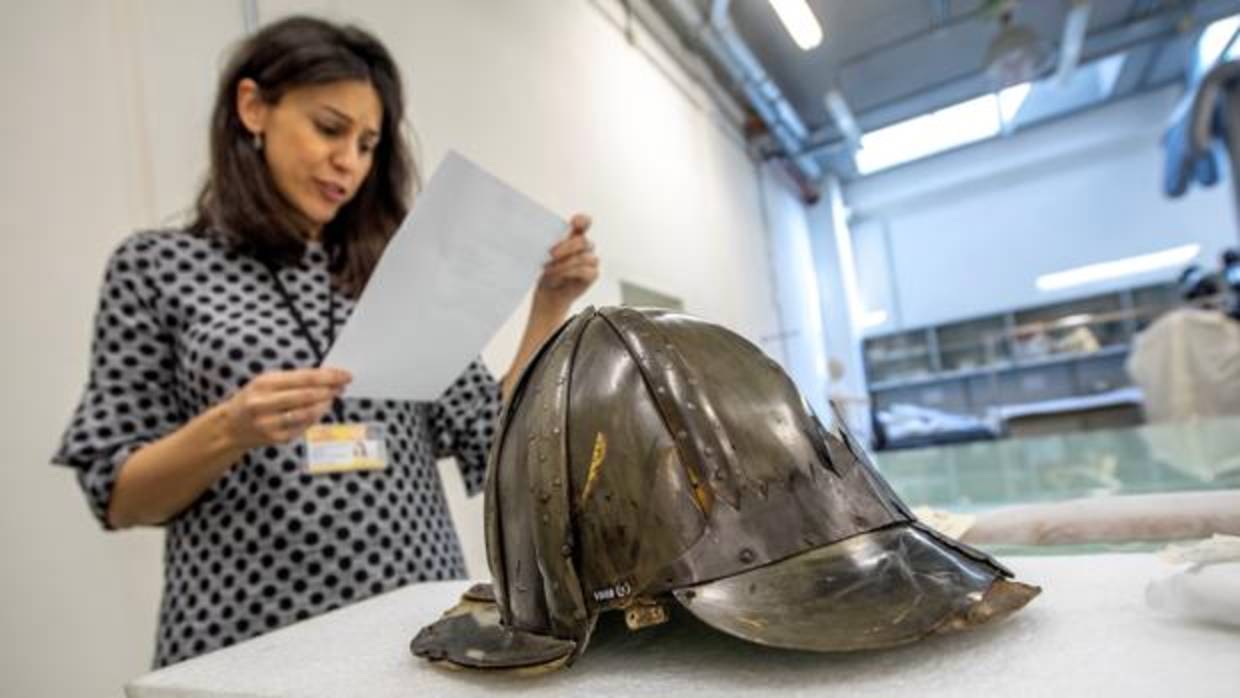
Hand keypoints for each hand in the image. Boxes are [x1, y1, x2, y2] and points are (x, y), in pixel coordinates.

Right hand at [220, 367, 351, 448]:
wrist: (230, 427)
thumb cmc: (253, 399)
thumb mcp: (265, 381)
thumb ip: (292, 379)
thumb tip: (326, 377)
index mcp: (264, 384)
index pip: (304, 378)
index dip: (328, 376)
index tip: (344, 375)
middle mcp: (264, 404)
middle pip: (307, 396)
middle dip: (330, 390)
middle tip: (343, 386)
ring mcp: (269, 423)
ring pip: (307, 413)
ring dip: (325, 405)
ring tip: (332, 397)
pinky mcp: (276, 438)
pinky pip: (303, 427)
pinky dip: (315, 417)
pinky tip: (320, 411)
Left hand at [535, 213, 598, 310]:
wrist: (549, 294)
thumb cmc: (547, 271)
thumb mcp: (544, 255)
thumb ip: (549, 244)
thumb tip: (543, 237)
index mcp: (574, 236)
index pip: (584, 223)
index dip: (582, 221)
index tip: (573, 223)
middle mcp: (584, 247)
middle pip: (582, 241)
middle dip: (566, 247)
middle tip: (550, 254)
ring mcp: (591, 260)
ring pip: (583, 257)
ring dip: (564, 263)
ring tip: (549, 269)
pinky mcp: (593, 274)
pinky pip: (585, 270)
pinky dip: (570, 272)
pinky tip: (560, 276)